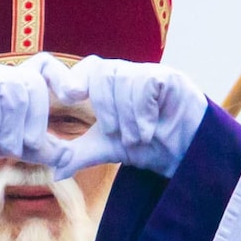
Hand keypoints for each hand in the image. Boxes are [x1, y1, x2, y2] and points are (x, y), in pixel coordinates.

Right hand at [0, 60, 71, 182]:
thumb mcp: (7, 144)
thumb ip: (36, 148)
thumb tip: (67, 156)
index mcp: (13, 83)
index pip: (44, 66)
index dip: (62, 76)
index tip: (73, 96)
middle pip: (32, 85)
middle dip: (33, 123)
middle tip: (20, 149)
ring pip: (12, 92)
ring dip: (10, 130)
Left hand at [35, 55, 207, 178]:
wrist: (186, 157)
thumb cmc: (149, 146)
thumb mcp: (109, 150)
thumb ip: (81, 155)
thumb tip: (54, 171)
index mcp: (110, 86)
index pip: (88, 69)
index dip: (75, 78)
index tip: (69, 96)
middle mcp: (129, 75)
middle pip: (103, 72)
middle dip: (105, 107)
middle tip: (115, 133)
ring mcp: (151, 73)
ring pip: (125, 79)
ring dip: (126, 116)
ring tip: (138, 137)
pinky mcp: (171, 78)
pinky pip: (147, 82)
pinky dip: (142, 110)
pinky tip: (149, 129)